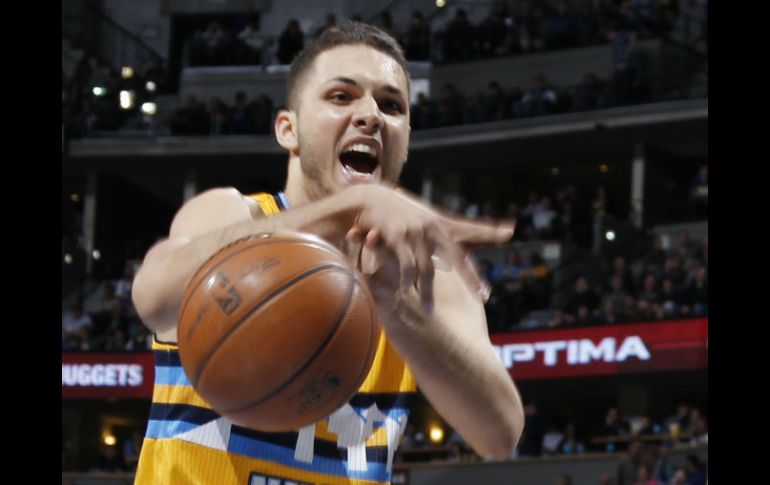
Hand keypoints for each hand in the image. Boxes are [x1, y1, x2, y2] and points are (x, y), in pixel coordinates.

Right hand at [344, 185, 514, 310]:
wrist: (368, 198)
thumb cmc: (398, 211)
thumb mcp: (423, 216)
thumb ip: (439, 230)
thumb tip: (456, 248)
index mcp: (441, 223)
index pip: (470, 230)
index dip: (488, 235)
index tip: (506, 240)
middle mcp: (432, 227)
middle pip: (456, 258)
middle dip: (470, 279)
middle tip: (481, 297)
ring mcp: (414, 232)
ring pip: (427, 269)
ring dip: (428, 292)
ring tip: (430, 311)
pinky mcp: (396, 236)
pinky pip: (405, 265)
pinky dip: (407, 281)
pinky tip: (407, 292)